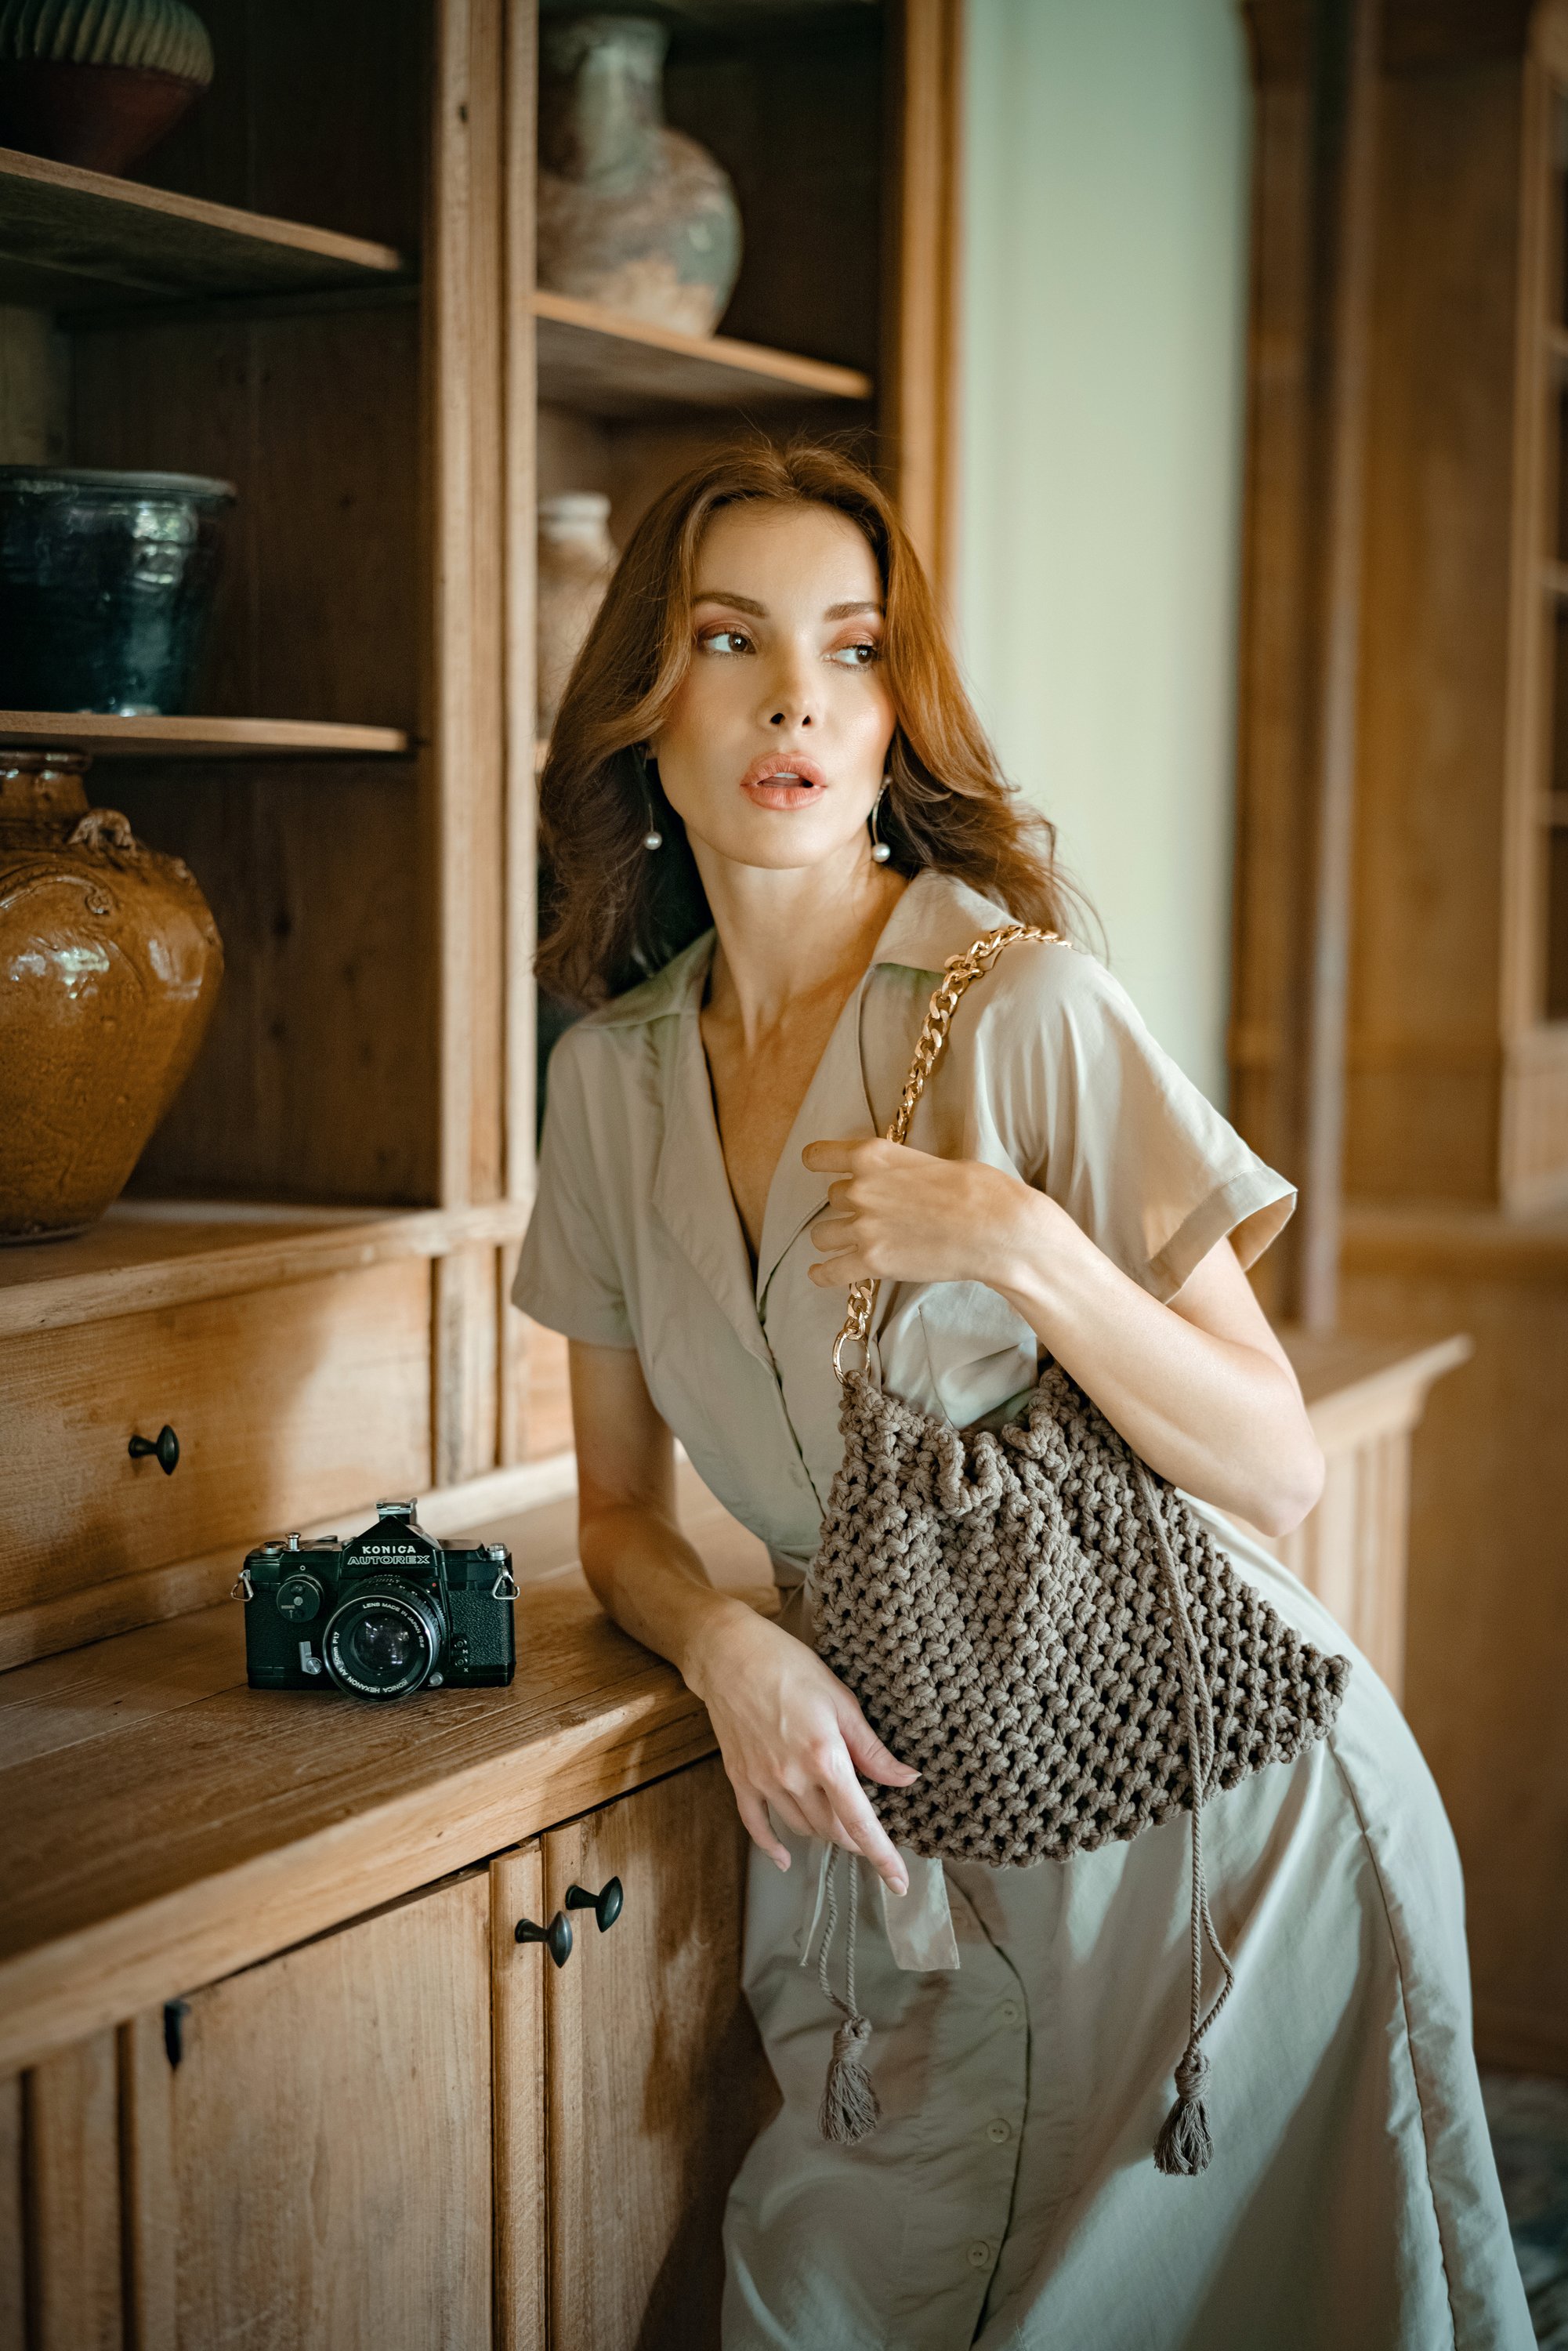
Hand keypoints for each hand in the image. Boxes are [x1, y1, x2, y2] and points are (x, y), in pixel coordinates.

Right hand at [683, 1603, 917, 1894]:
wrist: (729, 1654)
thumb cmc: (789, 1666)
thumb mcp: (842, 1700)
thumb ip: (872, 1749)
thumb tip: (906, 1779)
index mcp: (825, 1757)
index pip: (861, 1821)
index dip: (883, 1856)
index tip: (899, 1883)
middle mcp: (794, 1777)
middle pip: (833, 1830)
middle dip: (855, 1837)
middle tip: (870, 1831)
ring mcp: (763, 1782)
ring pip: (802, 1828)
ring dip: (824, 1830)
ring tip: (837, 1819)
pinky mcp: (740, 1779)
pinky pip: (757, 1826)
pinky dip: (772, 1847)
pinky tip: (784, 1858)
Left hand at [802, 1136, 1052, 1290]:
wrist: (998, 1230)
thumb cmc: (980, 1191)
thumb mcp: (935, 1163)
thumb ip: (902, 1170)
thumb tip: (899, 1180)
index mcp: (874, 1155)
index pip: (818, 1155)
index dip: (818, 1162)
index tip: (820, 1168)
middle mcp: (860, 1188)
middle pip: (832, 1198)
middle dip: (850, 1205)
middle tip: (875, 1214)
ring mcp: (863, 1227)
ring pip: (822, 1234)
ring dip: (835, 1238)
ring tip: (851, 1244)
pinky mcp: (872, 1262)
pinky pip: (829, 1272)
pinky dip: (823, 1274)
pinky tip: (823, 1274)